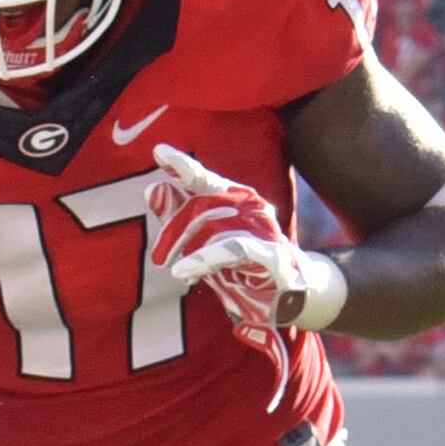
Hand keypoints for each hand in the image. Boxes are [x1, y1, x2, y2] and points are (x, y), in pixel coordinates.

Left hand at [147, 144, 348, 337]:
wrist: (292, 294)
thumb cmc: (245, 264)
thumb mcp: (206, 243)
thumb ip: (180, 218)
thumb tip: (151, 188)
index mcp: (236, 200)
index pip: (205, 179)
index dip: (183, 165)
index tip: (159, 151)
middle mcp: (250, 208)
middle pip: (205, 204)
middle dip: (177, 227)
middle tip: (161, 255)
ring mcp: (263, 229)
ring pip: (218, 225)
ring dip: (190, 247)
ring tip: (171, 265)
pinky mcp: (271, 254)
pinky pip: (235, 248)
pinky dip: (206, 258)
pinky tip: (184, 270)